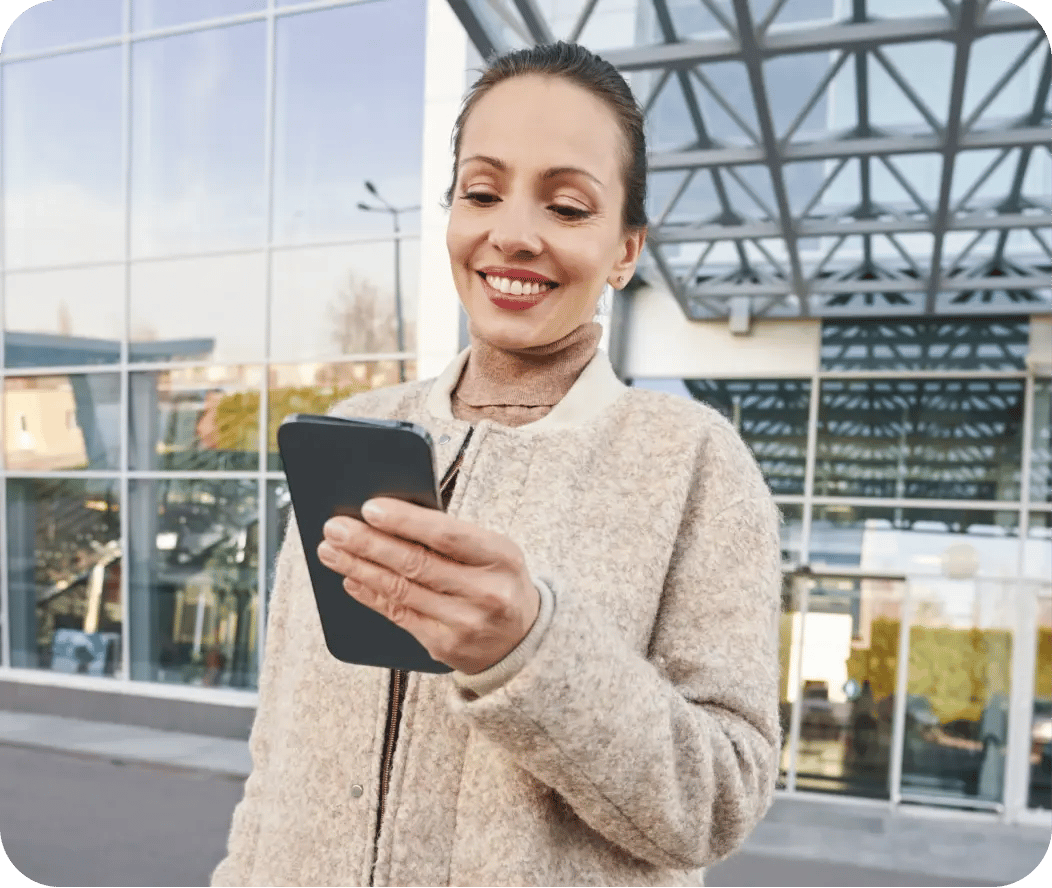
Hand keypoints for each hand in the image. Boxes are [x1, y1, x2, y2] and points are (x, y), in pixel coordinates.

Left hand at [317, 498, 540, 674]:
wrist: (523, 640)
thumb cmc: (497, 580)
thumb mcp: (492, 552)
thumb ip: (451, 537)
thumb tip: (388, 517)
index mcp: (502, 557)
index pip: (447, 534)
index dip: (406, 520)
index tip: (369, 508)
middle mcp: (486, 592)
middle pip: (416, 563)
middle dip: (369, 543)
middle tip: (335, 528)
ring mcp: (465, 623)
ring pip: (401, 590)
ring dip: (359, 567)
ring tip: (331, 550)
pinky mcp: (445, 646)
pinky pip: (399, 615)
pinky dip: (370, 595)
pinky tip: (351, 578)